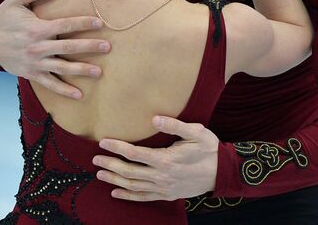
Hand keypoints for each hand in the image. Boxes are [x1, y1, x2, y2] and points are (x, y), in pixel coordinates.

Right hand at [0, 0, 110, 98]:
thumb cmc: (4, 19)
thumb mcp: (14, 0)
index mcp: (36, 29)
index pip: (64, 25)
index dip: (83, 23)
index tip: (100, 22)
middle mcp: (38, 47)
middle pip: (68, 47)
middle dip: (89, 47)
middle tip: (107, 47)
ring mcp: (35, 63)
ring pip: (62, 68)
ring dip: (81, 70)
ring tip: (99, 72)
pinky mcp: (32, 74)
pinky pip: (50, 84)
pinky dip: (64, 91)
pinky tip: (79, 95)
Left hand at [93, 116, 218, 201]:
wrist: (221, 172)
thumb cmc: (208, 149)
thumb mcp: (196, 132)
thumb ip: (175, 125)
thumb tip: (155, 119)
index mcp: (166, 159)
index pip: (135, 154)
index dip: (118, 148)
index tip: (104, 142)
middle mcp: (162, 176)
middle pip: (130, 171)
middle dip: (111, 165)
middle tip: (95, 159)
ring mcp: (163, 188)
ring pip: (133, 186)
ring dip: (115, 180)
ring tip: (100, 173)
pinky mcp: (166, 195)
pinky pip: (143, 198)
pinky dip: (128, 196)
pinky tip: (116, 192)